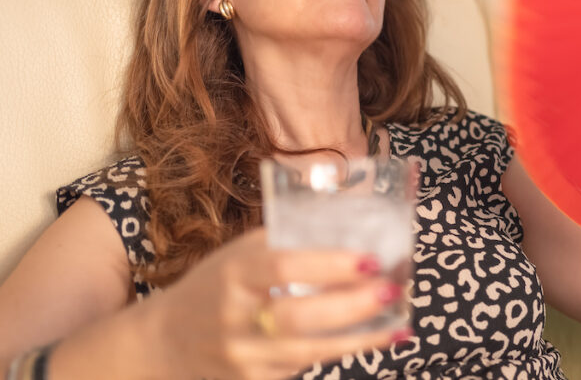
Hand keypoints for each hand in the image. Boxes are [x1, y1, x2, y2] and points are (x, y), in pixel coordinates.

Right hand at [148, 228, 408, 379]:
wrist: (166, 344)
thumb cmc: (215, 287)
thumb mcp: (239, 255)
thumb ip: (284, 243)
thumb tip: (352, 229)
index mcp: (232, 274)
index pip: (282, 266)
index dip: (329, 264)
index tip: (370, 258)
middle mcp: (234, 317)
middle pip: (298, 316)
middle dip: (351, 305)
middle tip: (391, 290)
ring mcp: (242, 356)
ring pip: (308, 351)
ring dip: (360, 337)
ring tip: (398, 322)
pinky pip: (304, 367)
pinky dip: (343, 351)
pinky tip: (375, 339)